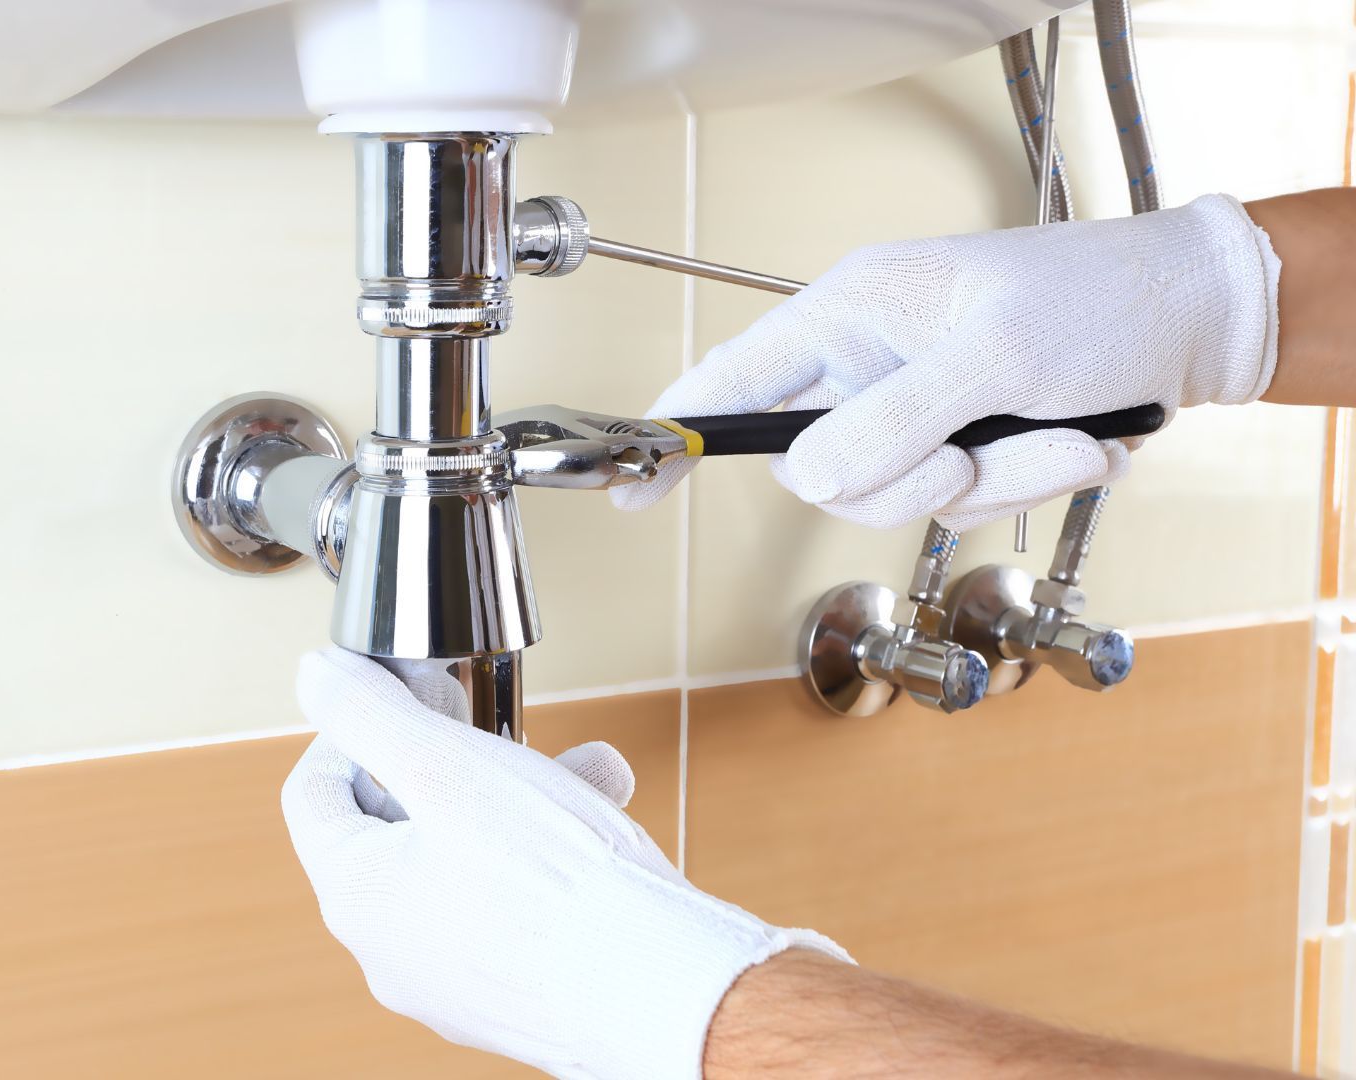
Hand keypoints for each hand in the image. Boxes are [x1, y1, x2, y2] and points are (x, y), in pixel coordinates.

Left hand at [282, 648, 846, 1079]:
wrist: (668, 992)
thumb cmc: (558, 889)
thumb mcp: (448, 766)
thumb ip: (370, 713)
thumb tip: (318, 677)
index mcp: (360, 899)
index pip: (314, 795)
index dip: (351, 730)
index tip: (402, 697)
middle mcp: (397, 953)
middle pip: (396, 827)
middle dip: (453, 758)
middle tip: (489, 724)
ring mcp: (458, 981)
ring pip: (467, 860)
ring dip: (515, 797)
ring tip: (576, 764)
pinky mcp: (520, 993)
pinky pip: (515, 904)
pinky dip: (547, 853)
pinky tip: (600, 813)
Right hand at [613, 193, 1280, 529]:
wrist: (1196, 321)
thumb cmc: (1100, 299)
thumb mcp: (997, 357)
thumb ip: (895, 419)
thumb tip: (809, 475)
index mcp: (852, 312)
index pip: (731, 379)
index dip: (675, 432)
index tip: (631, 489)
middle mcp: (869, 363)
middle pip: (819, 470)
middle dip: (907, 481)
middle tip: (975, 454)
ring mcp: (914, 409)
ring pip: (894, 498)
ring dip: (990, 486)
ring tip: (1063, 438)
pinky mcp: (961, 445)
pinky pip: (954, 505)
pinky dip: (1024, 486)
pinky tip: (1076, 441)